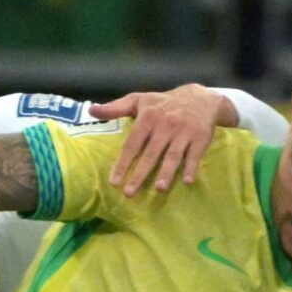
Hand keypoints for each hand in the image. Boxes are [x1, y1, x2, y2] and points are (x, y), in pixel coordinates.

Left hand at [88, 83, 228, 194]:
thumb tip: (91, 111)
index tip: (113, 182)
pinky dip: (192, 167)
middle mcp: (165, 125)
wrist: (200, 97)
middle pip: (151, 154)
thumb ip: (116, 107)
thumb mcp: (139, 100)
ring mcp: (183, 132)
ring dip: (166, 173)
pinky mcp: (200, 137)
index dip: (122, 163)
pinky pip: (195, 155)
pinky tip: (187, 181)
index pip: (132, 144)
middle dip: (140, 174)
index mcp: (148, 117)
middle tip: (129, 193)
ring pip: (173, 155)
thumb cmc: (163, 103)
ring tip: (159, 189)